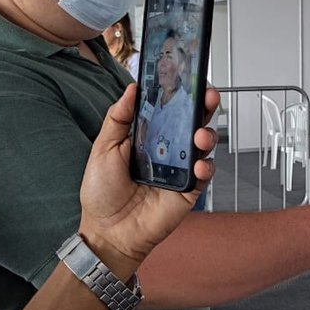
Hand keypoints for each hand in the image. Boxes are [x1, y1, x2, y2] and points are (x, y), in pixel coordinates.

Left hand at [78, 83, 217, 275]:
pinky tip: (199, 164)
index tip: (190, 79)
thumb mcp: (104, 149)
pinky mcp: (189, 190)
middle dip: (205, 106)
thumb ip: (118, 118)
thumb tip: (132, 88)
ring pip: (204, 145)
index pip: (171, 109)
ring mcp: (181, 169)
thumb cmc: (102, 192)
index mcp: (149, 136)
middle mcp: (169, 149)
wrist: (107, 231)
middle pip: (194, 122)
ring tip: (200, 135)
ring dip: (207, 135)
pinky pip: (205, 174)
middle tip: (208, 96)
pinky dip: (206, 167)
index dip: (182, 94)